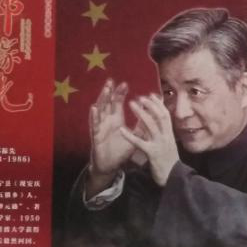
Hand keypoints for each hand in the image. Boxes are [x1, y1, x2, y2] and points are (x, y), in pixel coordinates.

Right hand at [87, 79, 137, 194]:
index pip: (118, 103)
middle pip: (107, 103)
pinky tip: (95, 108)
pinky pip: (94, 125)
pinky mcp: (96, 136)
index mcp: (116, 120)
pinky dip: (95, 116)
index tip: (125, 83)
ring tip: (105, 89)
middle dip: (109, 92)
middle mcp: (107, 121)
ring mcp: (100, 128)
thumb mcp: (134, 137)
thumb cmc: (120, 150)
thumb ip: (141, 126)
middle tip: (111, 80)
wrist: (110, 165)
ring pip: (100, 111)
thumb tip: (152, 115)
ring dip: (102, 100)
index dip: (120, 94)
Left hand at [121, 95, 180, 186]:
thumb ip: (164, 135)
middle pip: (159, 116)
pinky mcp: (152, 154)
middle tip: (139, 97)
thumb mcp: (169, 146)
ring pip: (151, 125)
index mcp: (169, 135)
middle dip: (150, 105)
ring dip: (141, 113)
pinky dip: (130, 136)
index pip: (165, 115)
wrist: (174, 178)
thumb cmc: (170, 163)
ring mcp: (160, 144)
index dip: (158, 104)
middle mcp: (166, 137)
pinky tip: (121, 130)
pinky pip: (139, 143)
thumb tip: (161, 124)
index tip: (150, 95)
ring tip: (131, 104)